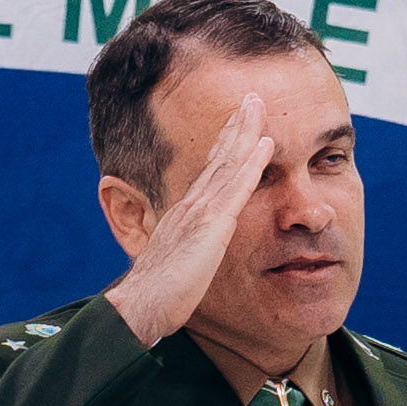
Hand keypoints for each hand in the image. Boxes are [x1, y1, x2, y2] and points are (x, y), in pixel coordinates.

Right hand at [104, 102, 275, 347]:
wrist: (140, 306)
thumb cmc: (156, 295)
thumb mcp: (175, 265)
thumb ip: (187, 252)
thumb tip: (192, 254)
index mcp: (184, 215)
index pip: (208, 172)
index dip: (224, 145)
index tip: (237, 124)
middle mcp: (190, 205)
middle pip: (218, 157)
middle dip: (235, 126)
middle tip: (251, 99)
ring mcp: (199, 212)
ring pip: (227, 163)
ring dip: (245, 131)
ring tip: (258, 105)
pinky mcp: (210, 225)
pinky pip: (236, 187)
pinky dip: (251, 163)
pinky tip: (265, 144)